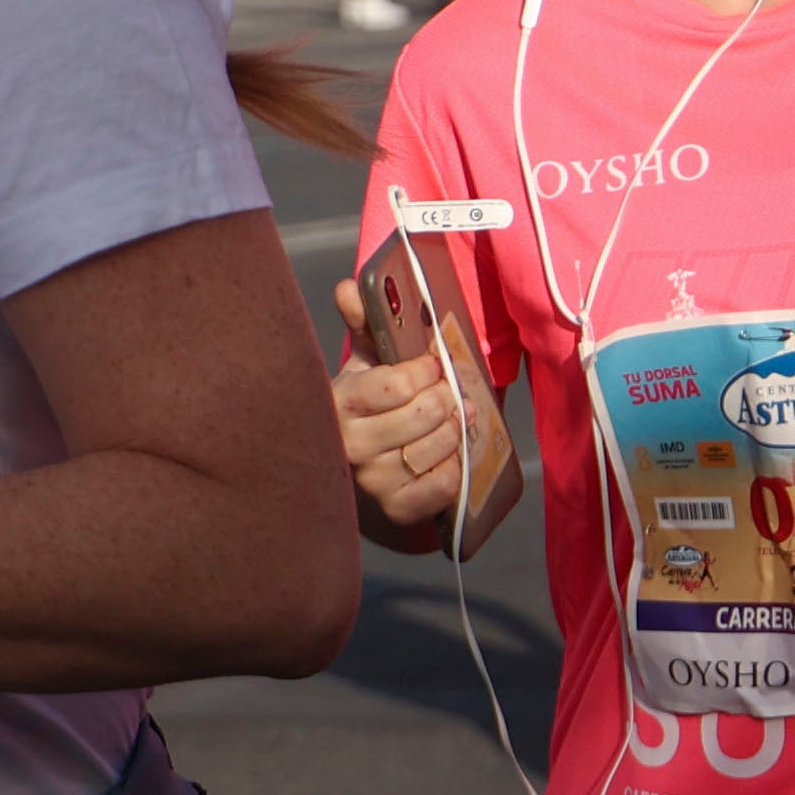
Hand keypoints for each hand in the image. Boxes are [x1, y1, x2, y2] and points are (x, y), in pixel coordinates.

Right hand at [331, 276, 483, 534]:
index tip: (432, 366)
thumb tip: (351, 286)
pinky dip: (455, 466)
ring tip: (451, 419)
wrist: (363, 462)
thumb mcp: (365, 361)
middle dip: (446, 398)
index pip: (394, 384)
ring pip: (439, 445)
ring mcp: (372, 481)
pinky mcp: (396, 508)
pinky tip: (448, 454)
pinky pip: (443, 484)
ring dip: (455, 428)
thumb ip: (364, 321)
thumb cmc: (369, 404)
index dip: (424, 371)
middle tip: (448, 393)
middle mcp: (350, 445)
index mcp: (339, 402)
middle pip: (424, 413)